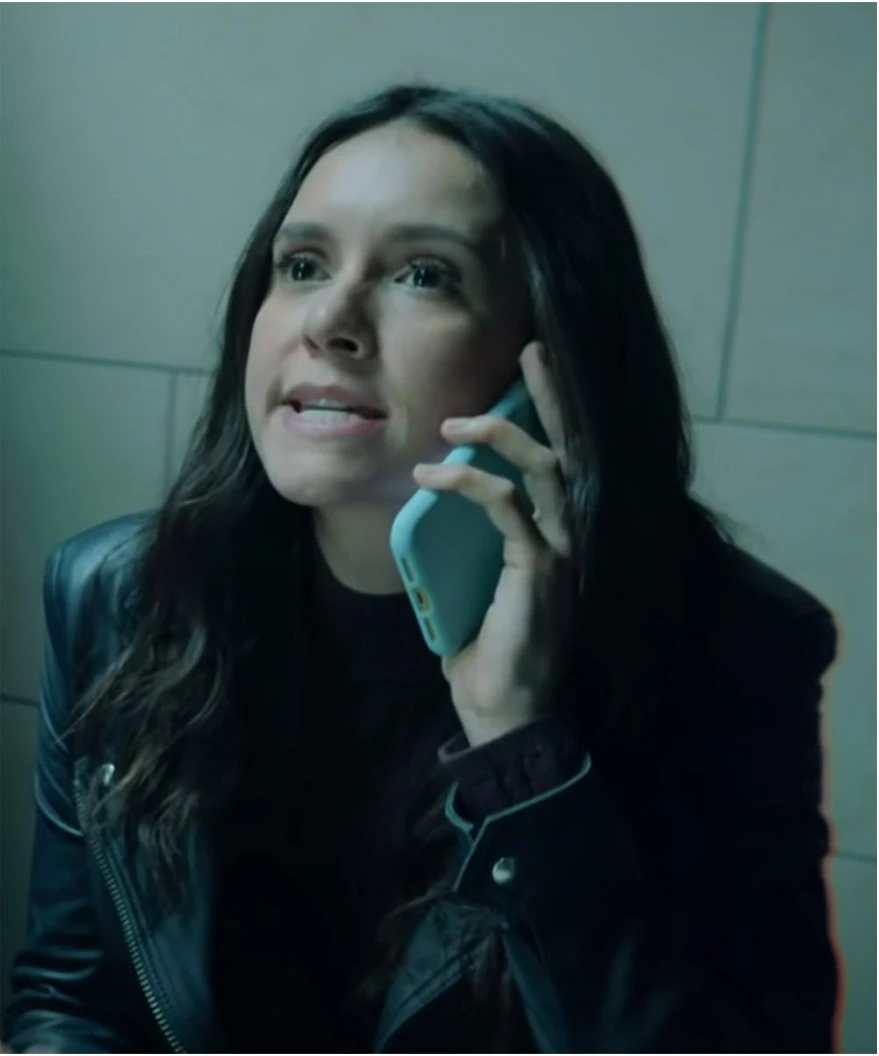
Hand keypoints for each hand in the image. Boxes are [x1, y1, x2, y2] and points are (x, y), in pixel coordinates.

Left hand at [412, 341, 573, 745]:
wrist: (504, 712)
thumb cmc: (489, 649)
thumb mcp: (478, 580)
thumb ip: (476, 538)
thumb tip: (441, 497)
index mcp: (560, 535)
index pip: (564, 462)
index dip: (554, 413)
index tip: (532, 369)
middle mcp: (572, 535)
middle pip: (570, 449)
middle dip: (551, 397)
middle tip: (530, 351)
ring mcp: (562, 551)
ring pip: (545, 468)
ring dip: (500, 434)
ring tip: (455, 419)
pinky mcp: (539, 568)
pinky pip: (507, 506)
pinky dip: (469, 482)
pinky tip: (433, 474)